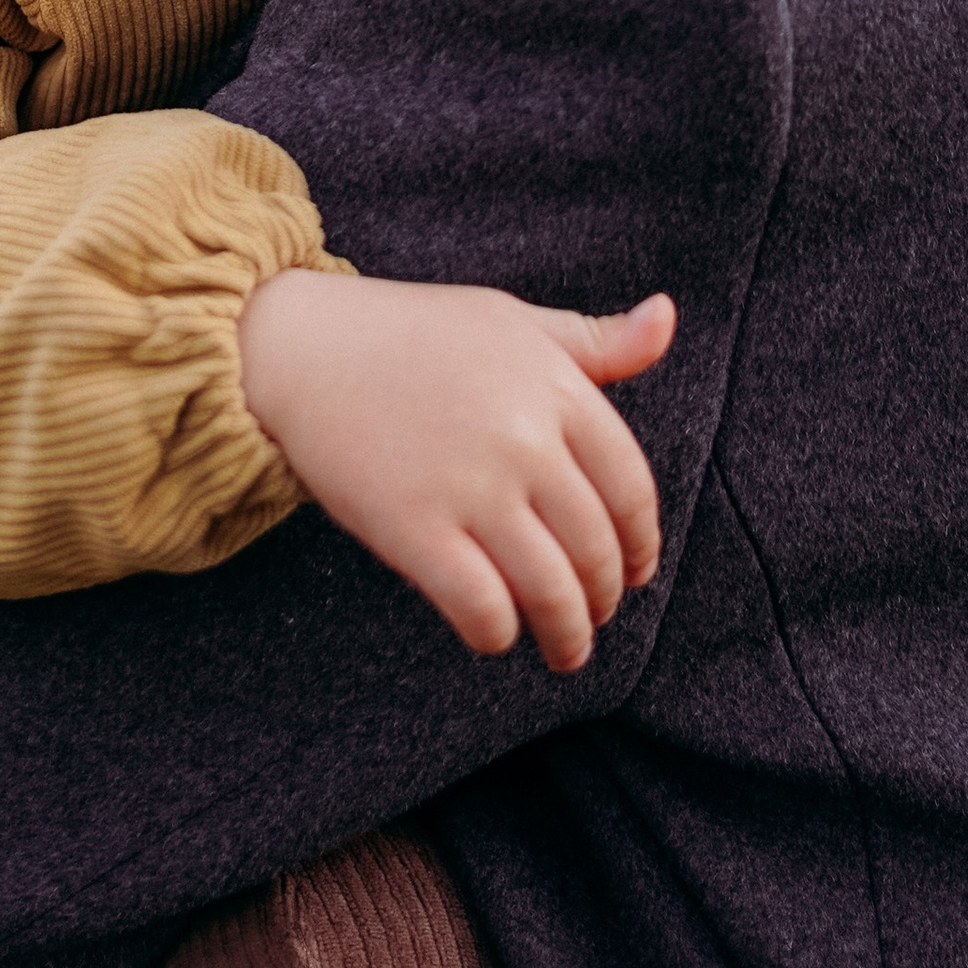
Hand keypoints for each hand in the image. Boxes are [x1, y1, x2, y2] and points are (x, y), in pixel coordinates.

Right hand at [237, 267, 675, 672]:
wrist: (301, 347)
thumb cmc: (411, 333)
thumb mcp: (511, 319)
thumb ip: (595, 340)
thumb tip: (667, 316)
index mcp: (556, 385)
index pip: (632, 488)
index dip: (640, 543)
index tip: (634, 571)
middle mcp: (524, 437)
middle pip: (595, 548)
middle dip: (603, 598)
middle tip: (594, 616)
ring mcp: (471, 485)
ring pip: (551, 591)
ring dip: (567, 636)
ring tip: (565, 650)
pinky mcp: (414, 528)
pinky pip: (483, 609)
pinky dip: (499, 635)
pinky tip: (495, 634)